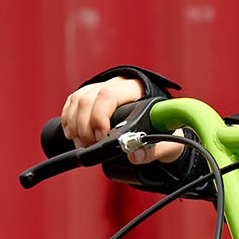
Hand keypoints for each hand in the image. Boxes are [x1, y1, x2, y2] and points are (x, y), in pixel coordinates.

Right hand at [57, 75, 184, 166]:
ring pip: (78, 100)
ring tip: (82, 145)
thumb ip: (155, 151)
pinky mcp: (93, 96)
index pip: (109, 95)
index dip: (99, 116)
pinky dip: (69, 119)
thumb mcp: (170, 144)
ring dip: (75, 124)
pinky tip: (72, 134)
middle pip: (89, 98)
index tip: (100, 138)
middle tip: (90, 147)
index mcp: (138, 89)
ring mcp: (104, 87)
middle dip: (85, 126)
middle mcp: (118, 84)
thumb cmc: (168, 133)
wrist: (163, 128)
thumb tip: (133, 155)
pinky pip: (73, 102)